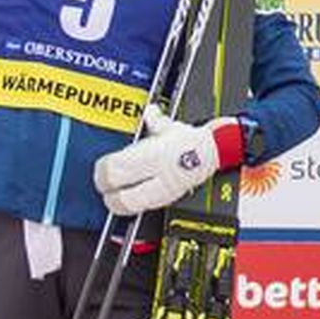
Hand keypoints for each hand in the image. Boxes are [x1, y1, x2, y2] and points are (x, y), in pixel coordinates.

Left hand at [94, 112, 241, 215]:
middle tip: (104, 186)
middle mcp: (156, 174)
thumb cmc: (195, 139)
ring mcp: (164, 188)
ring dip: (119, 203)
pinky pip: (147, 206)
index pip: (114, 170)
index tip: (100, 170)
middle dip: (107, 192)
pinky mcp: (171, 197)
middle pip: (120, 193)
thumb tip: (149, 112)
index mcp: (151, 154)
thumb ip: (155, 120)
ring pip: (132, 206)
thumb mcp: (172, 126)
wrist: (219, 151)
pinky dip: (135, 205)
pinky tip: (133, 200)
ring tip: (115, 198)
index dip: (102, 173)